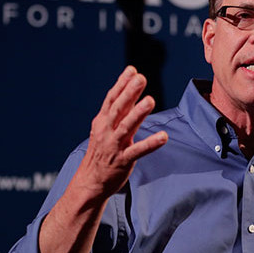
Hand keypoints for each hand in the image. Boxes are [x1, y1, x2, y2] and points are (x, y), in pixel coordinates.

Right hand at [76, 66, 167, 198]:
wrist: (90, 181)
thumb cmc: (101, 152)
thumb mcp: (104, 128)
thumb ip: (117, 110)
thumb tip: (128, 89)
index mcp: (102, 121)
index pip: (112, 99)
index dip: (121, 84)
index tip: (132, 70)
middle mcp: (107, 131)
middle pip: (118, 108)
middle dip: (129, 92)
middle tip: (140, 78)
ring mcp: (114, 146)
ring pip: (127, 127)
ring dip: (138, 113)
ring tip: (150, 100)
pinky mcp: (122, 160)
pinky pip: (138, 151)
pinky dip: (150, 144)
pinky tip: (163, 137)